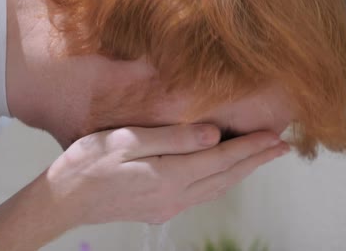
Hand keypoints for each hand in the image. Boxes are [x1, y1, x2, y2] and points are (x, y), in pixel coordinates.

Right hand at [46, 124, 288, 225]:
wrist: (65, 200)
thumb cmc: (89, 164)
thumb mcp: (127, 142)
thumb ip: (172, 138)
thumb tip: (213, 134)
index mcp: (170, 175)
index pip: (222, 158)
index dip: (251, 147)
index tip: (275, 137)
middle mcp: (175, 195)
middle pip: (226, 176)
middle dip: (255, 161)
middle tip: (280, 147)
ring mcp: (168, 206)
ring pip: (216, 188)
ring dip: (241, 172)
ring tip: (260, 158)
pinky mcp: (159, 210)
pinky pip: (201, 195)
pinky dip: (220, 182)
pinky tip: (223, 174)